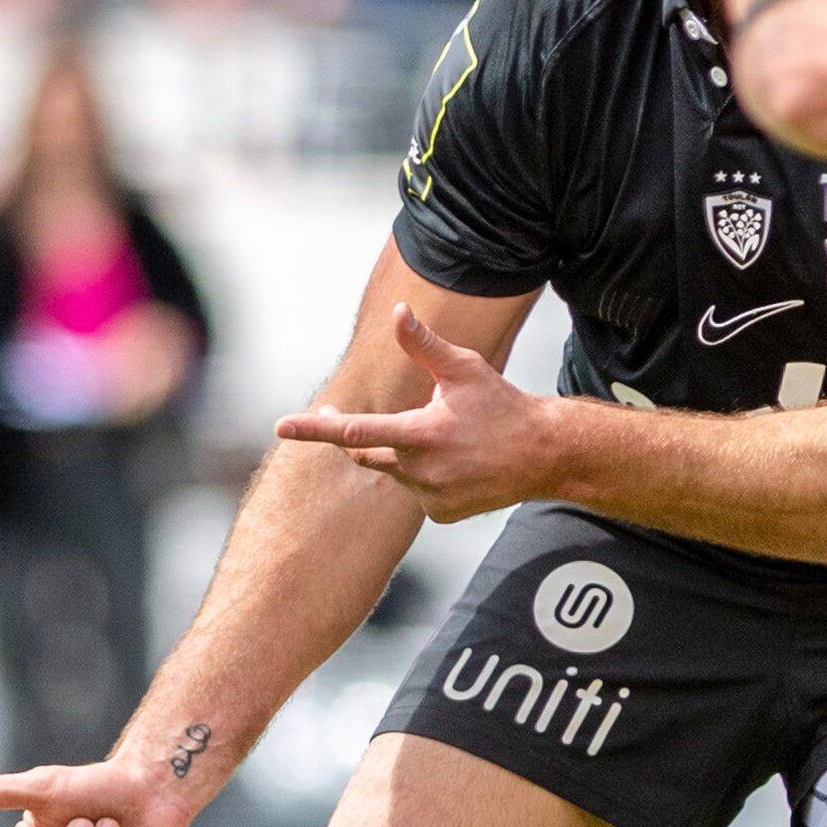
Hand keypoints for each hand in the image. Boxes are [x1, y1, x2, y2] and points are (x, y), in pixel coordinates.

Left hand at [273, 306, 557, 520]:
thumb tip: (398, 312)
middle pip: (364, 452)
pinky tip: (456, 462)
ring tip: (442, 435)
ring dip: (399, 452)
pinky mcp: (441, 514)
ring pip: (392, 471)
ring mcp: (430, 498)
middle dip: (350, 434)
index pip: (354, 431)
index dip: (314, 428)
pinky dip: (423, 474)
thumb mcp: (464, 369)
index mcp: (420, 434)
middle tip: (337, 412)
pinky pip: (415, 490)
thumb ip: (423, 345)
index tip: (281, 426)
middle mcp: (419, 472)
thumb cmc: (503, 406)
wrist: (544, 455)